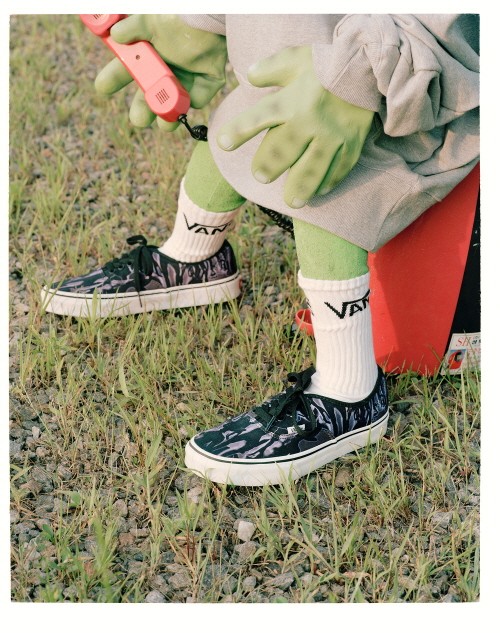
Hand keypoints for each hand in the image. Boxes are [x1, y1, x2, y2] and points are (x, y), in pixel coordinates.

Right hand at [94, 15, 226, 129]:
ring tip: (165, 123)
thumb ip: (134, 27)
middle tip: (139, 120)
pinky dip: (194, 100)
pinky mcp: (208, 83)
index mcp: (148, 56)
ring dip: (167, 117)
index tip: (102, 88)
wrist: (211, 15)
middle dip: (143, 111)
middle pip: (149, 97)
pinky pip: (199, 98)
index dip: (113, 79)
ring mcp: (186, 78)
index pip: (126, 71)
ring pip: (174, 105)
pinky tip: (189, 99)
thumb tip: (115, 35)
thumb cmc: (179, 15)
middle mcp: (165, 71)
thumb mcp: (152, 19)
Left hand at [216, 46, 373, 207]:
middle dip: (268, 167)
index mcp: (291, 100)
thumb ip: (271, 68)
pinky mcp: (351, 145)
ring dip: (300, 188)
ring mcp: (332, 136)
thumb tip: (249, 75)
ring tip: (291, 201)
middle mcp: (309, 121)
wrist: (371, 66)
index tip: (222, 143)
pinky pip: (338, 169)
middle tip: (261, 176)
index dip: (238, 131)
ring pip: (312, 169)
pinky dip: (329, 182)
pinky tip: (320, 191)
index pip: (258, 118)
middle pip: (282, 152)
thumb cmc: (328, 63)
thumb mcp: (296, 58)